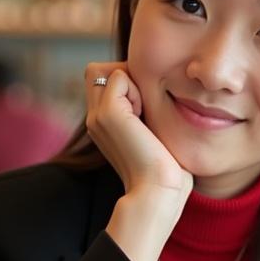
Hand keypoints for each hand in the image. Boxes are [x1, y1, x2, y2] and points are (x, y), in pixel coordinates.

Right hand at [84, 62, 191, 201]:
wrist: (159, 190)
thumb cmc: (166, 167)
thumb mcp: (152, 131)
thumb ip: (145, 110)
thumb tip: (154, 84)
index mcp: (103, 124)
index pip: (103, 79)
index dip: (126, 81)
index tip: (146, 106)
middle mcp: (94, 118)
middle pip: (99, 70)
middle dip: (126, 76)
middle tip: (145, 104)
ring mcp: (96, 116)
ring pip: (107, 70)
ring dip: (132, 81)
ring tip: (145, 111)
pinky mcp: (107, 114)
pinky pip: (119, 75)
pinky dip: (137, 87)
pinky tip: (144, 114)